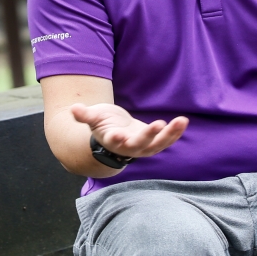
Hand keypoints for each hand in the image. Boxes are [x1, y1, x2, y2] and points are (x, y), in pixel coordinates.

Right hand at [71, 102, 187, 158]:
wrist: (114, 132)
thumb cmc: (102, 123)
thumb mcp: (93, 117)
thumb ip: (84, 115)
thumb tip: (73, 109)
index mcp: (111, 140)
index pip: (114, 141)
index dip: (116, 138)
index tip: (118, 134)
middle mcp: (128, 147)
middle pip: (139, 144)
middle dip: (149, 135)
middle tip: (158, 124)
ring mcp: (143, 147)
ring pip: (157, 144)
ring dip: (169, 135)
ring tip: (180, 121)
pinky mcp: (153, 142)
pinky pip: (166, 139)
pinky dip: (175, 132)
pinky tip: (183, 121)